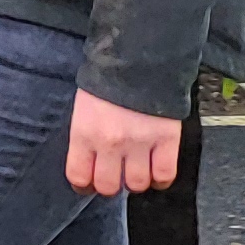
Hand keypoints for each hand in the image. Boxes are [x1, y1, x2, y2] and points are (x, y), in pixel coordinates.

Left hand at [63, 89, 182, 194]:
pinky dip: (161, 179)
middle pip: (108, 187)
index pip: (78, 176)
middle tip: (115, 174)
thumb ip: (85, 136)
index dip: (83, 184)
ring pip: (137, 184)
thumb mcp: (84, 107)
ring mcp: (140, 143)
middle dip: (111, 184)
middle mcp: (110, 143)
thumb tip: (88, 162)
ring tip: (136, 169)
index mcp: (84, 132)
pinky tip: (156, 171)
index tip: (88, 183)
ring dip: (136, 180)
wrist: (139, 57)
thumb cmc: (108, 79)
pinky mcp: (166, 141)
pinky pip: (165, 175)